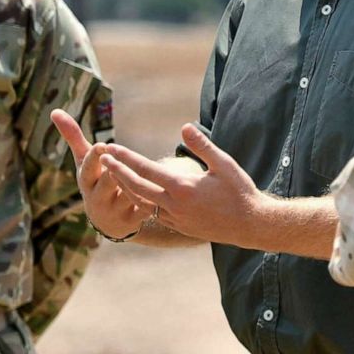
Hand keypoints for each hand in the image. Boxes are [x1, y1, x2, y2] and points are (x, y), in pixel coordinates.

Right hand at [50, 109, 153, 238]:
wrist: (107, 220)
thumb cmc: (95, 180)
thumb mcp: (83, 162)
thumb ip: (73, 137)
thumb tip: (54, 110)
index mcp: (87, 182)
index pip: (87, 170)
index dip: (94, 159)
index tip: (102, 146)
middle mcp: (98, 199)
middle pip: (108, 184)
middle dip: (115, 171)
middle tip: (123, 160)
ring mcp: (115, 211)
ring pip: (128, 195)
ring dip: (138, 184)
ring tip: (149, 173)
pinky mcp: (133, 220)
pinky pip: (144, 208)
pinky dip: (153, 200)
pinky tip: (163, 190)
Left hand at [98, 123, 263, 244]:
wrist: (251, 225)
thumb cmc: (240, 191)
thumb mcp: (224, 164)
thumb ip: (202, 146)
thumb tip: (184, 127)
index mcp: (183, 187)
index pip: (146, 169)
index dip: (126, 158)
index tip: (111, 148)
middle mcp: (174, 205)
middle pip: (136, 187)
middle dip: (117, 172)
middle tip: (103, 159)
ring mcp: (176, 218)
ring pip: (142, 203)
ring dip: (126, 188)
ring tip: (114, 175)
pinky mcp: (180, 227)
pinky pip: (153, 214)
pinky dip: (141, 202)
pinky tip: (136, 195)